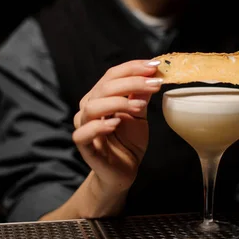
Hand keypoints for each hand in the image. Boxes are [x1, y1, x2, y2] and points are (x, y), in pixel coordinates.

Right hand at [72, 60, 162, 193]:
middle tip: (154, 84)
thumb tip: (152, 75)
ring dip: (118, 102)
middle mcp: (89, 108)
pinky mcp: (84, 146)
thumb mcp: (139, 115)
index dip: (132, 68)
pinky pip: (84, 133)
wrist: (123, 172)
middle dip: (131, 82)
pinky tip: (115, 123)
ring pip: (93, 106)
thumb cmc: (128, 142)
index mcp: (100, 97)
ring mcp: (84, 126)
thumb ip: (141, 96)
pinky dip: (99, 126)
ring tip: (140, 107)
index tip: (154, 66)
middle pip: (104, 87)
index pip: (112, 75)